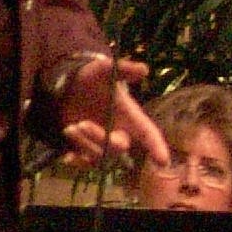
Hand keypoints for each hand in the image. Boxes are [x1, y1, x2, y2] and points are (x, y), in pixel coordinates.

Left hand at [56, 55, 169, 175]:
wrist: (70, 84)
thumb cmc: (93, 77)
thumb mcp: (105, 69)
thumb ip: (124, 70)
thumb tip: (144, 70)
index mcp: (130, 117)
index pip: (148, 134)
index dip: (156, 146)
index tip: (163, 161)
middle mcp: (120, 133)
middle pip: (118, 147)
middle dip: (100, 138)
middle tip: (81, 123)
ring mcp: (104, 143)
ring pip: (100, 156)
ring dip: (85, 144)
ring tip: (70, 128)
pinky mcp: (87, 148)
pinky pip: (86, 163)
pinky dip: (78, 162)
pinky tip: (67, 158)